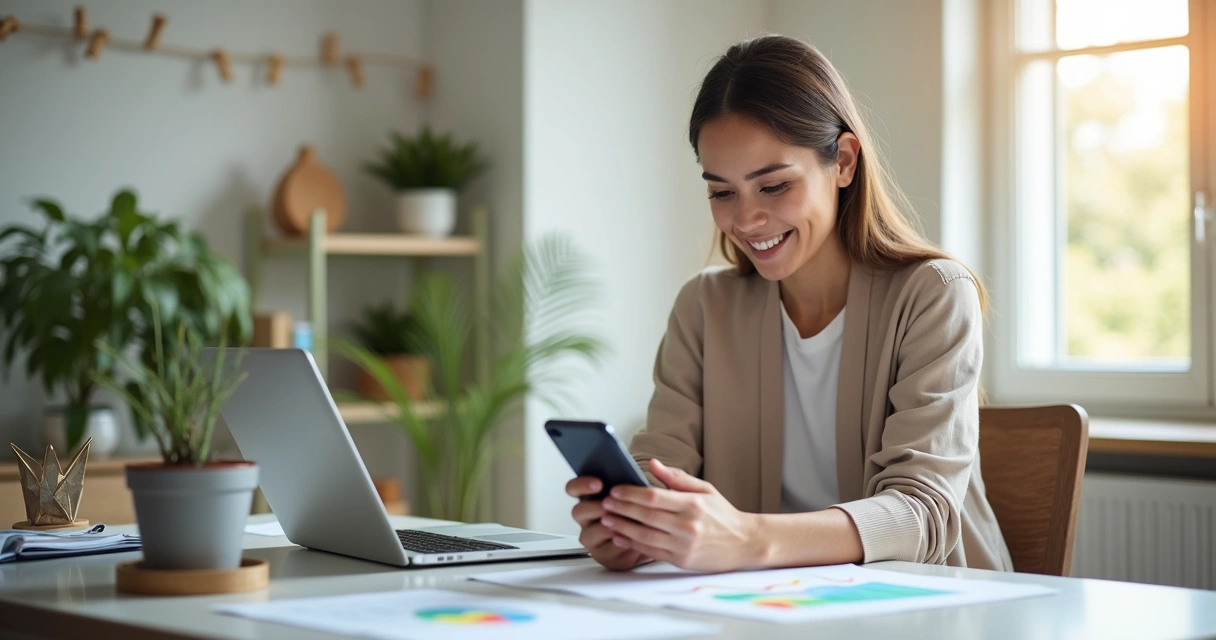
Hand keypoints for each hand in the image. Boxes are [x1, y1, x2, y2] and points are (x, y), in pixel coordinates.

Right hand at [566, 476, 649, 570]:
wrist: (645, 539)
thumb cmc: (634, 513)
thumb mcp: (630, 495)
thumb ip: (626, 485)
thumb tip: (632, 474)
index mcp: (589, 498)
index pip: (573, 488)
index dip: (582, 485)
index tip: (598, 483)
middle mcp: (586, 518)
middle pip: (578, 511)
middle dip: (595, 507)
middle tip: (610, 505)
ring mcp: (591, 537)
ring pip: (592, 531)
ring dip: (610, 525)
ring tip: (626, 520)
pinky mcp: (601, 554)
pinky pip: (608, 548)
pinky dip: (621, 541)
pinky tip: (631, 535)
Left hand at [600, 459, 762, 571]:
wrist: (745, 544)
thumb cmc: (723, 515)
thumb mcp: (705, 490)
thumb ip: (677, 478)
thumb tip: (653, 464)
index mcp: (692, 504)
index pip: (654, 497)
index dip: (630, 493)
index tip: (615, 489)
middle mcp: (687, 525)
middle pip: (645, 516)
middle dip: (621, 509)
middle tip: (604, 503)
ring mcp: (684, 545)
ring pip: (645, 536)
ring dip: (622, 528)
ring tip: (606, 519)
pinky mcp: (682, 560)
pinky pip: (651, 552)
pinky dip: (633, 545)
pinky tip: (620, 538)